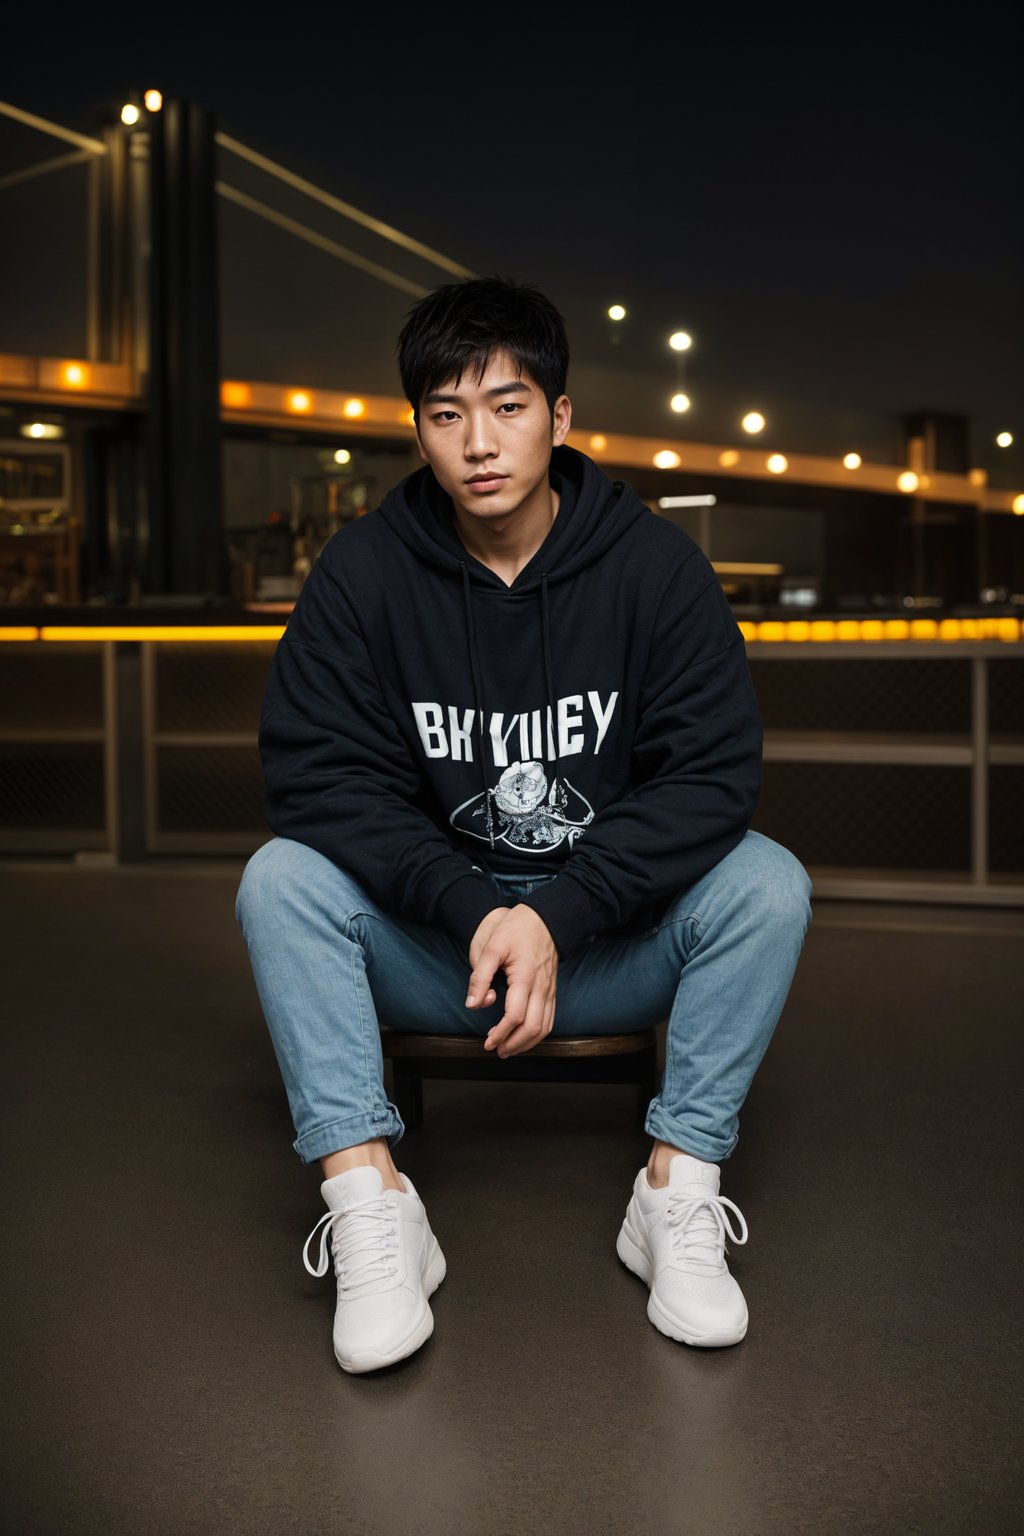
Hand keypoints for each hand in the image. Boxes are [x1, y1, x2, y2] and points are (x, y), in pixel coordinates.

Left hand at [466, 906, 557, 1057]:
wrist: (544, 917)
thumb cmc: (515, 929)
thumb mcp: (491, 946)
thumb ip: (479, 977)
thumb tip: (473, 1005)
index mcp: (525, 977)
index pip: (515, 1016)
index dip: (500, 1033)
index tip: (487, 1042)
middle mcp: (542, 987)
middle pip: (533, 1028)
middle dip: (514, 1044)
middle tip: (496, 1050)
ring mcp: (550, 990)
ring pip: (545, 1027)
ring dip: (527, 1043)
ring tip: (508, 1049)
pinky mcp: (552, 990)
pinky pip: (550, 1019)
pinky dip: (538, 1033)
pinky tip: (524, 1036)